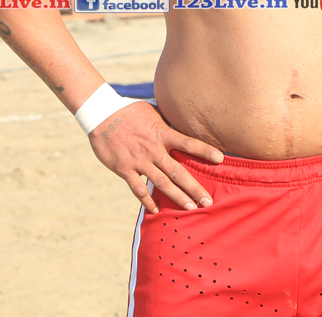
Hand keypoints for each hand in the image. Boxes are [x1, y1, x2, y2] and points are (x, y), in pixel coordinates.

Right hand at [88, 100, 223, 212]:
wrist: (101, 115)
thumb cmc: (129, 111)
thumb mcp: (153, 112)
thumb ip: (167, 123)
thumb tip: (182, 124)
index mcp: (162, 134)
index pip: (188, 143)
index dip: (205, 151)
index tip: (220, 159)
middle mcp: (153, 150)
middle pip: (178, 172)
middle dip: (194, 188)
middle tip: (208, 201)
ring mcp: (139, 161)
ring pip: (162, 183)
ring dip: (177, 197)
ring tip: (191, 208)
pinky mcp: (125, 169)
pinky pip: (138, 189)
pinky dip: (147, 201)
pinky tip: (156, 210)